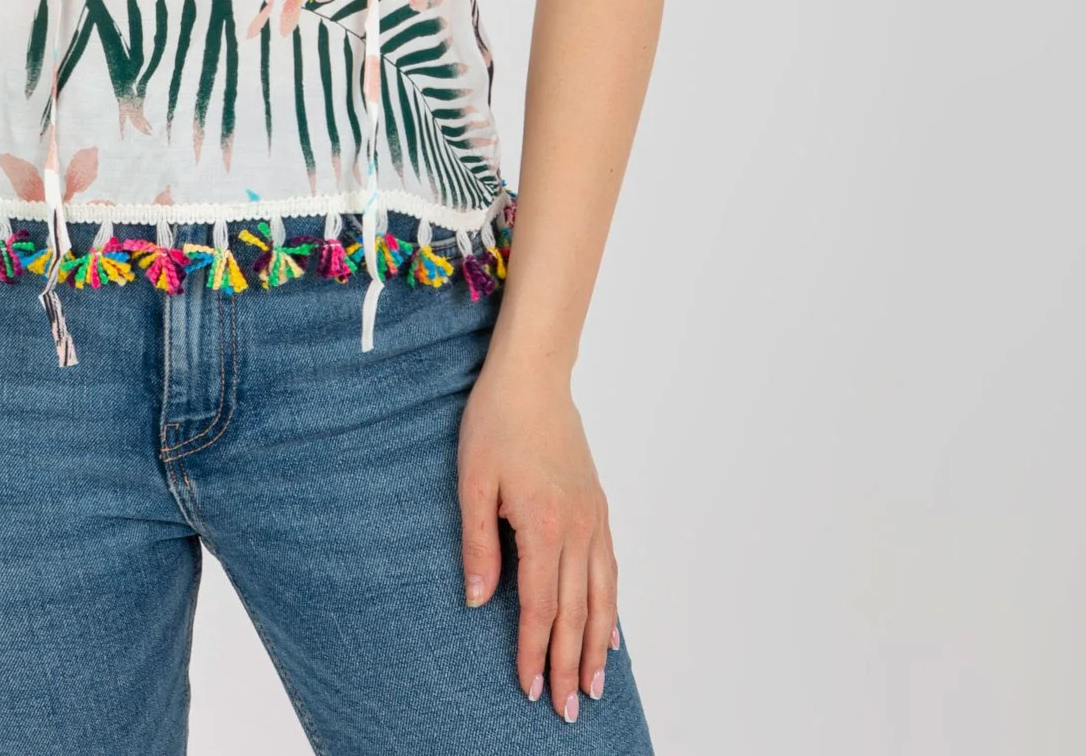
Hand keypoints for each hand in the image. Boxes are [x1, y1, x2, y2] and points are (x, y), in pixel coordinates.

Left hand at [457, 355, 618, 722]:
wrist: (534, 377)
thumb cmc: (497, 422)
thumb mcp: (473, 481)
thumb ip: (478, 544)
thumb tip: (477, 601)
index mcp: (544, 525)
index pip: (539, 606)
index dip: (534, 651)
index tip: (528, 688)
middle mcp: (577, 528)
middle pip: (575, 611)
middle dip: (570, 664)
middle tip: (568, 709)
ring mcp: (594, 517)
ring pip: (602, 596)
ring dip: (597, 645)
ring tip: (594, 684)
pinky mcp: (599, 506)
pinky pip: (611, 568)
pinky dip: (612, 605)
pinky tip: (610, 630)